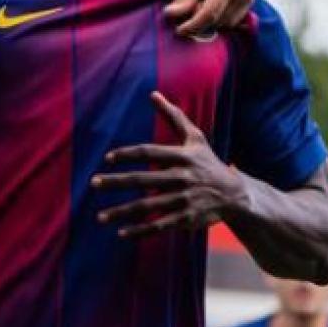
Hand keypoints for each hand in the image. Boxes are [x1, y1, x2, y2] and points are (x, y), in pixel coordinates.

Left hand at [91, 92, 245, 237]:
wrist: (234, 194)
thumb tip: (152, 94)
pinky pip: (158, 225)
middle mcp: (182, 177)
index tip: (107, 158)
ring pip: (147, 206)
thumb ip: (173, 116)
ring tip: (100, 216)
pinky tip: (121, 232)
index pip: (149, 152)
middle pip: (143, 180)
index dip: (127, 154)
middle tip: (93, 184)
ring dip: (121, 212)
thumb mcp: (194, 137)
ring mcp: (184, 199)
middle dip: (116, 182)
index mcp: (182, 156)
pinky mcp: (186, 218)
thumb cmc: (208, 161)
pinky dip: (139, 231)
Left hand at [163, 0, 252, 36]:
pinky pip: (233, 19)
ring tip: (197, 4)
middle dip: (199, 22)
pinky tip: (208, 5)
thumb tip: (171, 15)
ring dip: (210, 21)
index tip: (178, 30)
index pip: (209, 15)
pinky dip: (219, 18)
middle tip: (184, 11)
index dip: (192, 26)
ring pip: (226, 24)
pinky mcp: (249, 1)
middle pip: (217, 22)